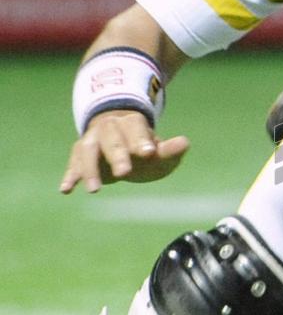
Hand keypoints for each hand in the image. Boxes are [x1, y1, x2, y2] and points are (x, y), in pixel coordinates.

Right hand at [60, 110, 189, 193]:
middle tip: (125, 173)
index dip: (141, 139)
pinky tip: (66, 190)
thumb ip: (171, 150)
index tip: (150, 152)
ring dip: (90, 169)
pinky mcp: (79, 156)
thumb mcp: (161, 153)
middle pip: (111, 137)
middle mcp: (109, 128)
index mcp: (132, 123)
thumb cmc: (144, 151)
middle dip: (117, 154)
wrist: (121, 145)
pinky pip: (73, 164)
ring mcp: (92, 140)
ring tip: (95, 190)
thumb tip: (185, 143)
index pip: (136, 127)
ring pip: (87, 150)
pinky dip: (70, 176)